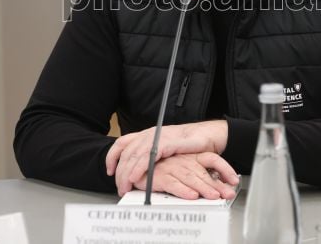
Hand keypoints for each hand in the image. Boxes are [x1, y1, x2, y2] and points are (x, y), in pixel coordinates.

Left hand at [105, 120, 228, 194]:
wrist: (210, 135)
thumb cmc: (191, 144)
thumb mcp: (168, 149)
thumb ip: (154, 155)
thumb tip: (140, 170)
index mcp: (149, 134)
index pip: (123, 143)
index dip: (113, 157)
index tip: (110, 171)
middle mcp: (151, 134)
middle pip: (126, 152)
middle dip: (120, 171)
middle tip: (120, 188)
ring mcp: (158, 136)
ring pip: (135, 155)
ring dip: (127, 173)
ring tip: (125, 187)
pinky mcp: (167, 142)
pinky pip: (148, 156)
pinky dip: (140, 167)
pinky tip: (136, 177)